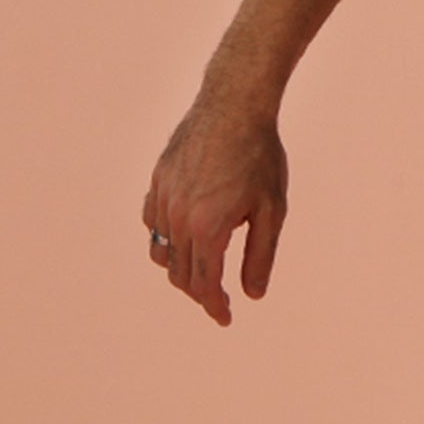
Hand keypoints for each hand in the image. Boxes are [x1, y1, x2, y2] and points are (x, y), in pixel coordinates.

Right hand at [141, 95, 287, 327]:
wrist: (234, 105)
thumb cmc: (260, 156)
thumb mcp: (272, 210)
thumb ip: (260, 255)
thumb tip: (253, 294)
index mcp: (208, 228)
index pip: (204, 284)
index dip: (214, 306)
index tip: (226, 318)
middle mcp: (178, 217)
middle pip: (180, 274)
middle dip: (200, 292)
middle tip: (220, 299)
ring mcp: (163, 199)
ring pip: (161, 251)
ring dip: (180, 269)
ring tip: (203, 272)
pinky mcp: (157, 182)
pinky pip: (151, 223)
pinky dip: (164, 239)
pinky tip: (183, 238)